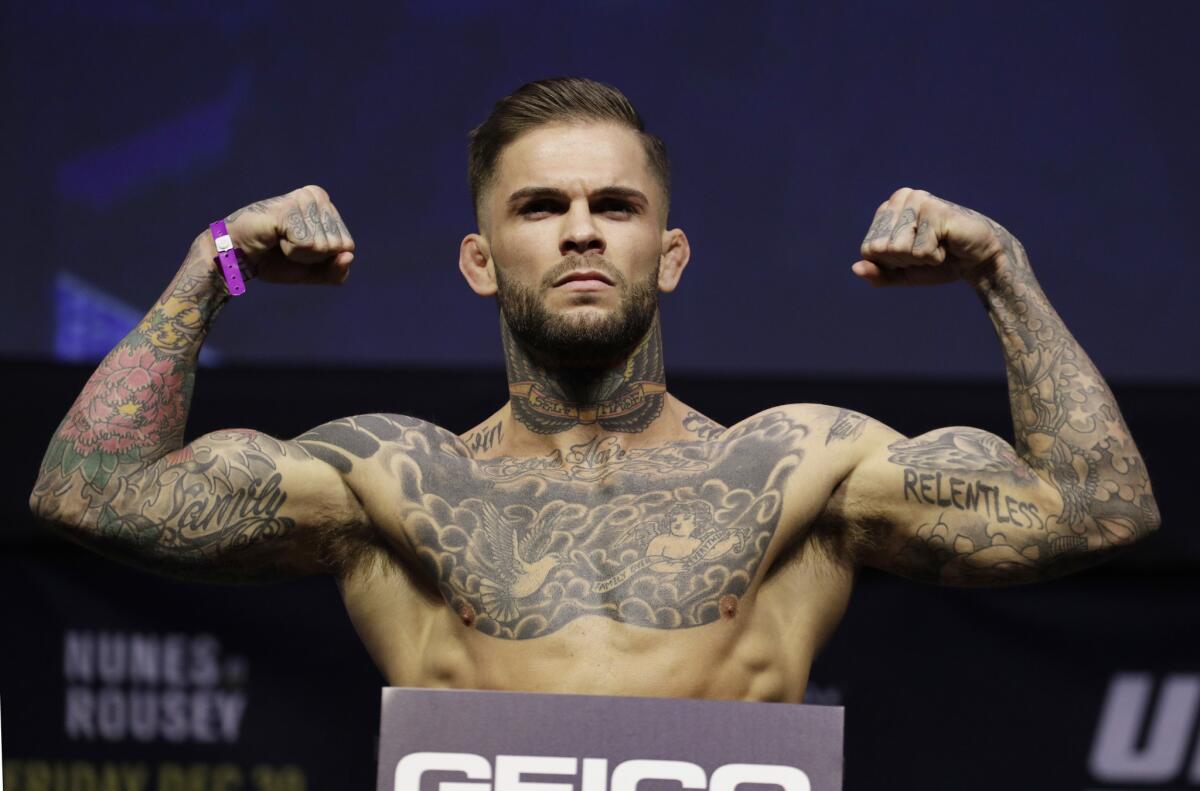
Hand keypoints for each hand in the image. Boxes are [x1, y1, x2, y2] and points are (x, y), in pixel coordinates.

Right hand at [218, 185, 355, 284]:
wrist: (237, 258)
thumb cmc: (274, 260)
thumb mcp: (313, 271)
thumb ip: (337, 271)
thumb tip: (349, 256)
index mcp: (326, 206)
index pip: (348, 246)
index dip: (323, 258)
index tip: (299, 249)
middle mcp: (317, 196)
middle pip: (339, 246)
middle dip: (313, 257)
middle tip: (287, 246)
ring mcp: (303, 200)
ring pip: (323, 246)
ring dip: (300, 254)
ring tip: (280, 241)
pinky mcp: (289, 208)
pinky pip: (307, 245)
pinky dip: (291, 252)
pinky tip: (275, 238)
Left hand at [852, 188, 1012, 286]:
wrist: (978, 261)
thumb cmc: (940, 263)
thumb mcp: (903, 273)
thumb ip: (878, 274)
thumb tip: (855, 268)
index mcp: (888, 208)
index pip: (868, 249)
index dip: (890, 262)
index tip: (913, 254)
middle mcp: (901, 198)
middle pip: (880, 249)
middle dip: (904, 260)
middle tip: (927, 250)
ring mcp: (918, 201)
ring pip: (897, 249)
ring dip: (920, 258)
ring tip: (938, 246)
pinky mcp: (935, 211)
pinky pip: (920, 251)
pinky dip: (935, 257)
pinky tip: (947, 244)